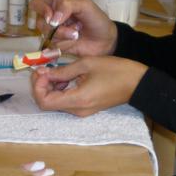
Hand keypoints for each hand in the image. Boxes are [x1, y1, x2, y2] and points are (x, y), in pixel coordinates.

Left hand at [30, 56, 147, 116]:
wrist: (137, 83)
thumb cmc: (115, 70)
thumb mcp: (87, 64)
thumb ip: (62, 71)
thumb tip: (43, 73)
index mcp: (78, 99)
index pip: (44, 102)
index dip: (38, 87)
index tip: (42, 71)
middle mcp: (77, 110)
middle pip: (48, 103)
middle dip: (42, 85)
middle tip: (44, 68)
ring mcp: (82, 111)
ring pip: (57, 102)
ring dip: (51, 87)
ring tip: (56, 70)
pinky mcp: (86, 108)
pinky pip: (66, 101)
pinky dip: (61, 89)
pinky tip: (66, 76)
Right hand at [31, 0, 116, 56]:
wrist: (106, 41)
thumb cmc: (96, 19)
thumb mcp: (85, 5)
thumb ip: (67, 5)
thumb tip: (52, 19)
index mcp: (57, 3)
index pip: (37, 4)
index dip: (41, 10)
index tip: (51, 17)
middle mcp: (52, 17)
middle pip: (40, 22)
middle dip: (56, 28)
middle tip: (73, 30)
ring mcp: (54, 32)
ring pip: (46, 36)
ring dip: (62, 37)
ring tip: (76, 35)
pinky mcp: (58, 45)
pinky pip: (51, 46)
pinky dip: (63, 45)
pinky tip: (74, 42)